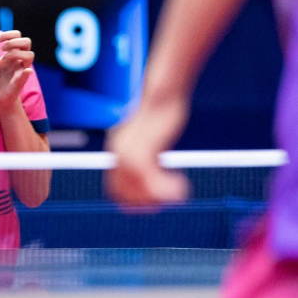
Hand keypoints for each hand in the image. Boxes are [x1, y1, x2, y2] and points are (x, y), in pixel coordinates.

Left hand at [0, 30, 34, 106]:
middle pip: (27, 42)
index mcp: (14, 52)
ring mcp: (22, 68)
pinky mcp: (21, 80)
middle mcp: (20, 59)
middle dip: (13, 42)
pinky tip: (25, 71)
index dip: (8, 34)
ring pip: (30, 55)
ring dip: (15, 53)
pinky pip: (27, 74)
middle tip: (3, 48)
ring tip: (4, 60)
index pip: (18, 36)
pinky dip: (26, 72)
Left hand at [107, 92, 191, 207]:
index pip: (115, 187)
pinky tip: (181, 189)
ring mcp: (128, 155)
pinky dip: (167, 190)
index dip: (132, 200)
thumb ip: (146, 149)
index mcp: (118, 150)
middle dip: (146, 203)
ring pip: (138, 192)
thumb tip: (150, 163)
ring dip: (159, 198)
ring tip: (178, 195)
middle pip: (124, 193)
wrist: (163, 93)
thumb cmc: (162, 110)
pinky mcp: (142, 154)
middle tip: (168, 200)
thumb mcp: (150, 133)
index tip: (152, 204)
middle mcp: (118, 154)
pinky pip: (152, 183)